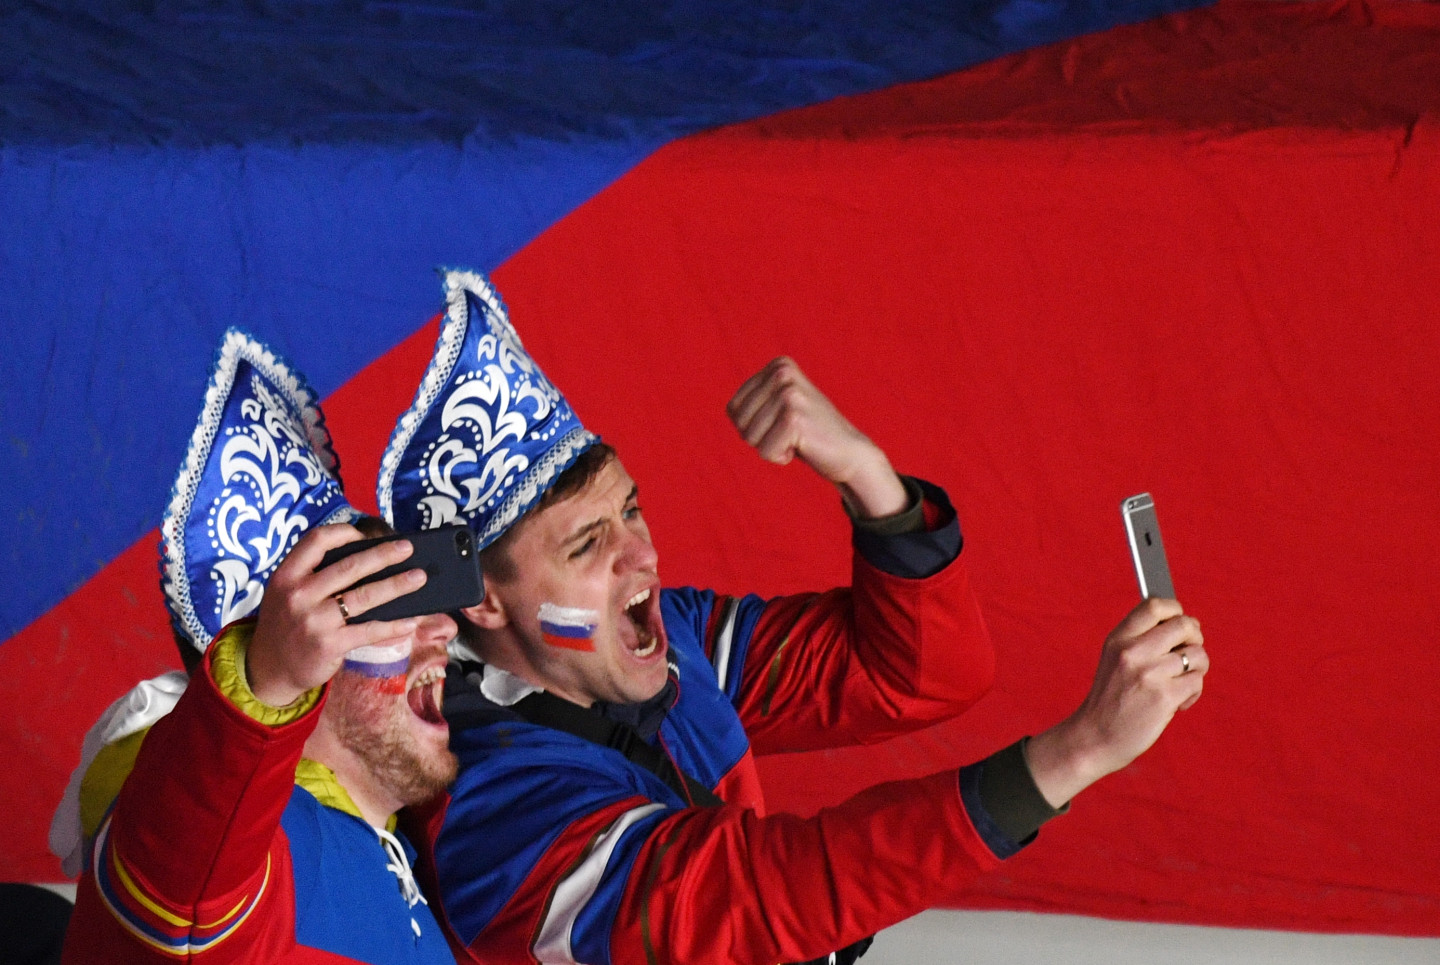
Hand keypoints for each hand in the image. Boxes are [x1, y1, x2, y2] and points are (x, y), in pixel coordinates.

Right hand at [245, 524, 427, 706]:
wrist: (269, 668)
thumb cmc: (287, 623)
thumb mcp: (286, 593)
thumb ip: (314, 576)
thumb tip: (369, 559)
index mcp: (287, 575)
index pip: (316, 541)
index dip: (343, 533)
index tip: (364, 535)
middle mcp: (299, 594)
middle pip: (350, 566)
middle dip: (384, 555)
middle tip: (407, 548)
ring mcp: (314, 620)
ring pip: (365, 596)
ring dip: (397, 585)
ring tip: (418, 577)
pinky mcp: (329, 644)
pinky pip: (369, 630)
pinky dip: (393, 625)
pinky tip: (410, 621)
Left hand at [725, 357, 907, 517]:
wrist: (850, 453)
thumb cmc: (808, 435)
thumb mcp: (779, 409)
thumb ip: (755, 403)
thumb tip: (730, 409)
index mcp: (778, 365)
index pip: (733, 409)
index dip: (753, 427)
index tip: (782, 423)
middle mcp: (782, 373)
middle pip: (739, 423)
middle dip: (761, 438)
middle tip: (791, 434)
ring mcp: (789, 393)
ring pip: (750, 438)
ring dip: (771, 447)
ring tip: (798, 439)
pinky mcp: (794, 418)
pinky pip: (765, 451)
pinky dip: (780, 457)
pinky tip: (803, 447)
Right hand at [1026, 598, 1207, 806]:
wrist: (1096, 737)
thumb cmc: (1111, 698)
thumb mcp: (1114, 659)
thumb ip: (1140, 639)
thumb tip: (1183, 623)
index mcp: (1118, 639)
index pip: (1155, 606)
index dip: (1175, 610)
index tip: (1179, 622)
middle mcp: (1132, 652)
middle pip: (1183, 625)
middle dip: (1195, 637)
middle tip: (1189, 651)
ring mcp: (1149, 674)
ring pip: (1197, 655)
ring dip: (1198, 668)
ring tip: (1183, 681)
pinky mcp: (1164, 697)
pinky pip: (1197, 682)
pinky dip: (1193, 692)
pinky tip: (1178, 702)